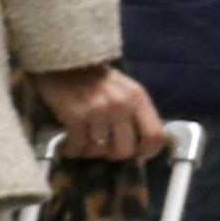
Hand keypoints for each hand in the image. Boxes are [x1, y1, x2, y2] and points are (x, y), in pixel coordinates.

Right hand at [31, 64, 164, 162]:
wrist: (65, 65)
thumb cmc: (98, 80)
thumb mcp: (126, 90)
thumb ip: (137, 113)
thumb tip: (144, 144)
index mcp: (138, 98)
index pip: (154, 134)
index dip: (149, 151)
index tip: (141, 155)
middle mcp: (120, 106)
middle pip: (125, 149)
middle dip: (116, 155)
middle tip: (109, 151)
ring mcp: (97, 112)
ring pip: (100, 150)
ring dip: (92, 151)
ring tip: (87, 144)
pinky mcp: (75, 118)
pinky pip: (79, 146)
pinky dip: (75, 150)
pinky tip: (71, 145)